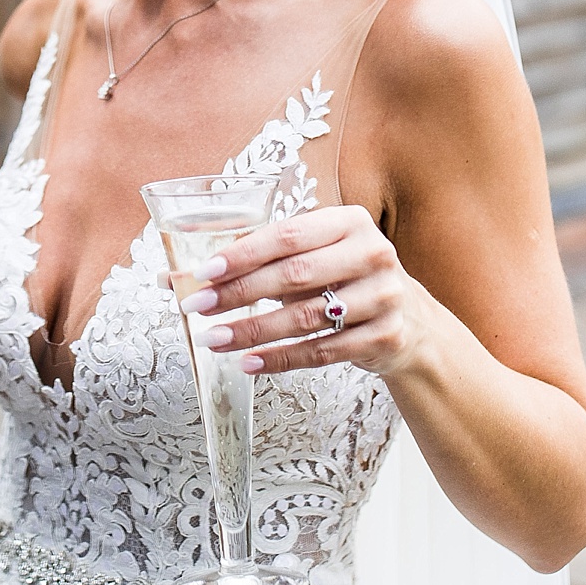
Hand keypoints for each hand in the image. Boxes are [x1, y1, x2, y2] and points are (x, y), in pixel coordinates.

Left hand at [179, 205, 422, 376]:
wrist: (411, 319)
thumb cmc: (345, 279)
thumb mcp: (313, 257)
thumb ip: (256, 261)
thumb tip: (174, 276)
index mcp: (349, 222)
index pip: (287, 236)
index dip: (242, 253)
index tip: (204, 271)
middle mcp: (372, 254)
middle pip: (293, 275)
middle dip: (238, 293)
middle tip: (197, 306)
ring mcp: (383, 297)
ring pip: (305, 317)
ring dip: (253, 330)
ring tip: (214, 338)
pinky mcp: (385, 337)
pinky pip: (323, 351)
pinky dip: (281, 358)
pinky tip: (249, 362)